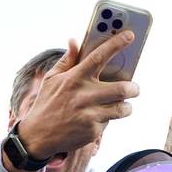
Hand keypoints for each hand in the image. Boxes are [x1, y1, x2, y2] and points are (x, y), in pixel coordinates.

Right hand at [16, 34, 140, 158]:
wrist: (38, 135)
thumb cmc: (47, 103)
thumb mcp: (52, 79)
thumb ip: (67, 60)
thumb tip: (74, 40)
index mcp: (74, 78)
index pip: (99, 56)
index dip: (116, 44)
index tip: (130, 35)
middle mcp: (84, 95)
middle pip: (122, 88)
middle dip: (134, 88)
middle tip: (134, 87)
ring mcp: (89, 114)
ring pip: (122, 108)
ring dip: (126, 106)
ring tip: (123, 104)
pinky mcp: (93, 130)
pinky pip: (110, 122)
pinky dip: (109, 119)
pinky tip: (99, 118)